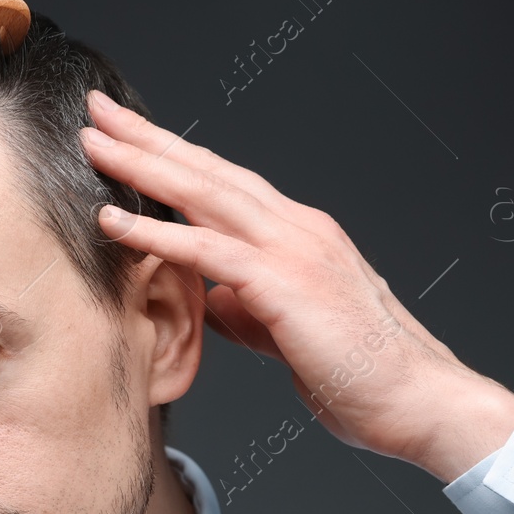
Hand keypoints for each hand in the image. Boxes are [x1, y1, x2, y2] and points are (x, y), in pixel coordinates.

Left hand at [79, 89, 513, 482]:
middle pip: (208, 170)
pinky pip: (207, 249)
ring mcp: (294, 250)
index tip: (126, 137)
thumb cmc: (362, 375)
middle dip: (149, 138)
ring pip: (204, 193)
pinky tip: (111, 221)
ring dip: (143, 166)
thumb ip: (245, 309)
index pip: (222, 183)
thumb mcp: (287, 331)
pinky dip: (154, 232)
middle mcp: (296, 228)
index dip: (173, 157)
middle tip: (97, 111)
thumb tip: (209, 301)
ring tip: (92, 144)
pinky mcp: (285, 283)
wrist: (420, 401)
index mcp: (297, 236)